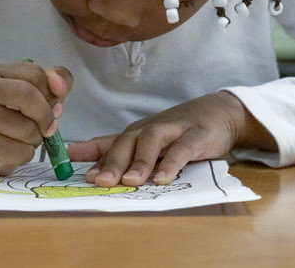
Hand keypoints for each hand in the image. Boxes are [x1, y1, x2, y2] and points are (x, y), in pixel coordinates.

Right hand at [0, 61, 72, 174]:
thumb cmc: (15, 114)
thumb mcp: (37, 91)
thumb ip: (56, 80)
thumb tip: (61, 87)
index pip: (35, 73)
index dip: (52, 92)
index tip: (55, 104)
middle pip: (27, 95)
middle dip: (45, 115)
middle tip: (49, 127)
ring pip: (27, 129)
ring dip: (36, 138)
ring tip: (25, 137)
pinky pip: (20, 151)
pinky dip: (26, 154)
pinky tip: (16, 149)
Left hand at [67, 91, 265, 186]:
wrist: (219, 112)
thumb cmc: (178, 130)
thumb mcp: (146, 140)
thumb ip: (113, 148)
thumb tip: (75, 157)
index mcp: (137, 133)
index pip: (111, 144)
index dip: (93, 156)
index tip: (78, 173)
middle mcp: (151, 129)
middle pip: (127, 141)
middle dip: (113, 162)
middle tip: (101, 183)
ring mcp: (174, 130)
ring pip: (151, 140)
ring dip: (139, 161)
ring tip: (130, 182)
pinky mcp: (196, 136)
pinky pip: (182, 148)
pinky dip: (171, 162)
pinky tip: (163, 179)